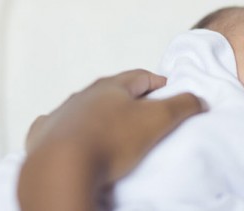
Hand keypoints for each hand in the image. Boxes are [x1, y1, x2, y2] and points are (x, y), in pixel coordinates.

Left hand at [18, 69, 203, 210]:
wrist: (63, 167)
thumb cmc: (112, 140)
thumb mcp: (159, 119)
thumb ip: (183, 105)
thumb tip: (198, 99)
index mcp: (110, 86)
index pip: (141, 76)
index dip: (159, 83)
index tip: (171, 92)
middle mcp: (83, 95)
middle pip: (112, 91)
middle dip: (131, 98)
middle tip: (147, 112)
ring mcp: (61, 115)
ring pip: (86, 108)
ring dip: (102, 114)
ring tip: (117, 131)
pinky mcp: (44, 136)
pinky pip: (61, 127)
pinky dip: (74, 131)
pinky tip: (80, 140)